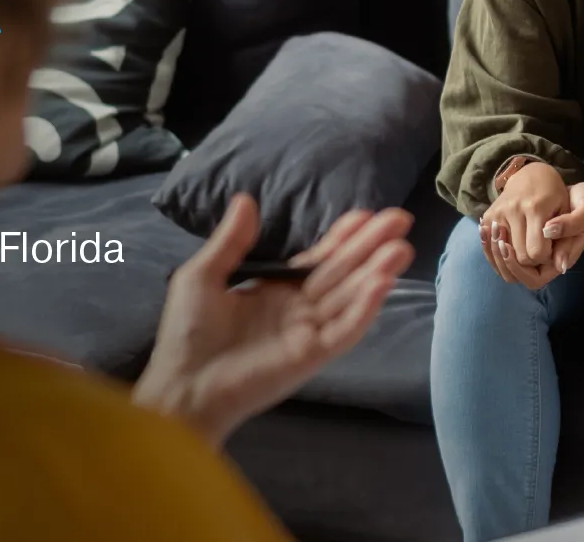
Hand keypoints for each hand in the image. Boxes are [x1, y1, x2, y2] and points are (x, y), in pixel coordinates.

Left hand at [133, 194, 414, 445]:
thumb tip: (246, 199)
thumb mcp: (203, 275)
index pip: (318, 260)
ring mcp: (308, 333)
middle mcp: (297, 310)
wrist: (182, 385)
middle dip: (371, 246)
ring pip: (350, 297)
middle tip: (400, 219)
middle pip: (343, 273)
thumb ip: (231, 241)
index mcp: (274, 291)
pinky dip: (364, 308)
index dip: (342, 237)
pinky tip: (382, 284)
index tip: (365, 213)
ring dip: (377, 272)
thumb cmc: (187, 333)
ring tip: (401, 248)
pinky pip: (344, 330)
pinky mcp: (311, 355)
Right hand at [484, 161, 568, 267]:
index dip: (545, 258)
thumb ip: (566, 239)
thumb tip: (561, 268)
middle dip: (532, 261)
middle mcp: (512, 210)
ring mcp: (497, 213)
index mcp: (535, 208)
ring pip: (503, 254)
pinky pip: (490, 247)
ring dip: (515, 259)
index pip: (536, 252)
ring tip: (526, 251)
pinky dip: (500, 254)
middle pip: (519, 256)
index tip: (551, 250)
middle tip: (540, 251)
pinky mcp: (488, 216)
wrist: (531, 175)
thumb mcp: (568, 211)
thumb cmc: (555, 195)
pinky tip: (511, 250)